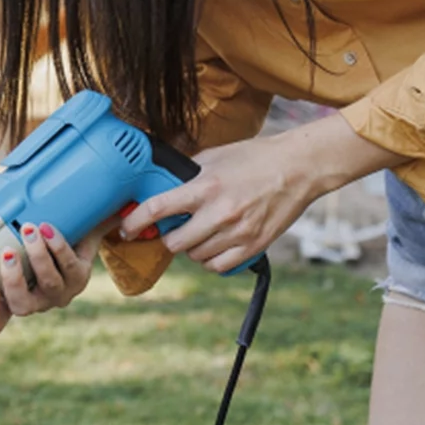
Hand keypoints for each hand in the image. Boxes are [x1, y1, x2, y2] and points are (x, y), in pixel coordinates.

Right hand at [0, 221, 100, 338]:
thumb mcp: (8, 233)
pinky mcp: (79, 278)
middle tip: (7, 253)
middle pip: (21, 305)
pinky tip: (48, 229)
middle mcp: (34, 300)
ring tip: (29, 229)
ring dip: (37, 256)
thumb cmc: (30, 233)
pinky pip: (70, 267)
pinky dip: (57, 247)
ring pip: (49, 284)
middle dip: (13, 280)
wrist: (75, 225)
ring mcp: (58, 292)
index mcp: (10, 297)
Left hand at [117, 114, 401, 272]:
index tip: (125, 229)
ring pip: (196, 257)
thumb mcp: (213, 157)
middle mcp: (220, 213)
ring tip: (198, 234)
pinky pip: (219, 267)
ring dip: (190, 249)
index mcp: (205, 187)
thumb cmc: (254, 158)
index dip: (135, 222)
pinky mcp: (255, 246)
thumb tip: (161, 185)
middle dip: (168, 238)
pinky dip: (210, 260)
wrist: (299, 168)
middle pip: (175, 242)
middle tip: (173, 229)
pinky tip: (213, 247)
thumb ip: (187, 174)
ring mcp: (239, 232)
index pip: (158, 209)